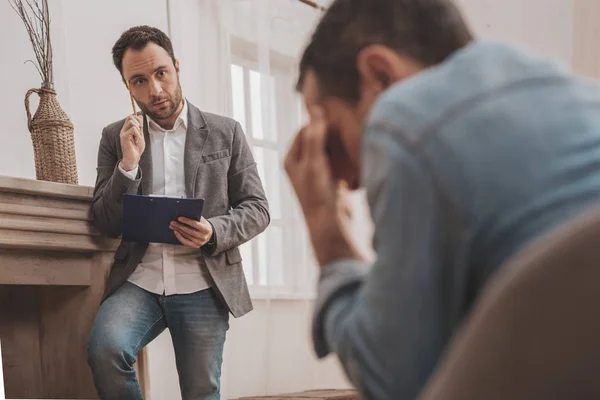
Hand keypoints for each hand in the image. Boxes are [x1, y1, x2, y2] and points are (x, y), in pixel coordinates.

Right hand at [119, 115, 144, 170]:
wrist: (133, 158)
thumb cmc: (136, 148)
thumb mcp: (140, 135)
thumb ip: (140, 126)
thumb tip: (140, 116)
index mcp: (127, 129)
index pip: (130, 117)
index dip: (138, 120)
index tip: (141, 129)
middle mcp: (124, 130)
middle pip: (130, 117)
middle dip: (138, 123)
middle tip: (139, 133)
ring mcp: (123, 133)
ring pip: (132, 122)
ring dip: (138, 130)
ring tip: (137, 138)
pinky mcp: (124, 137)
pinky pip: (133, 129)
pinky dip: (138, 135)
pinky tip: (136, 141)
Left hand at [170, 216, 213, 248]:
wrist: (209, 235)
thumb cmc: (204, 226)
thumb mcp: (203, 221)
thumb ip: (196, 218)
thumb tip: (184, 213)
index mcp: (206, 229)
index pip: (195, 224)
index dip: (186, 221)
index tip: (179, 218)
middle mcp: (203, 237)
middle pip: (189, 231)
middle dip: (179, 226)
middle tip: (172, 222)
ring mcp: (199, 242)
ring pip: (186, 236)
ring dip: (178, 230)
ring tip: (172, 226)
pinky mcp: (195, 246)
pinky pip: (185, 242)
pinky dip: (179, 237)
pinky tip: (176, 232)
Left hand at [284, 108, 360, 265]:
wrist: (331, 226)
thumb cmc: (318, 196)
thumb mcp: (314, 163)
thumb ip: (315, 136)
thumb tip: (315, 109)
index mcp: (291, 158)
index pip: (305, 130)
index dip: (319, 121)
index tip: (336, 115)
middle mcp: (302, 164)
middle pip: (317, 138)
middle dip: (331, 132)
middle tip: (347, 123)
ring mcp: (318, 172)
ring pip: (329, 148)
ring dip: (340, 142)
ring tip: (352, 135)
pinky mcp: (332, 179)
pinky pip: (339, 160)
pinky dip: (346, 154)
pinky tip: (356, 151)